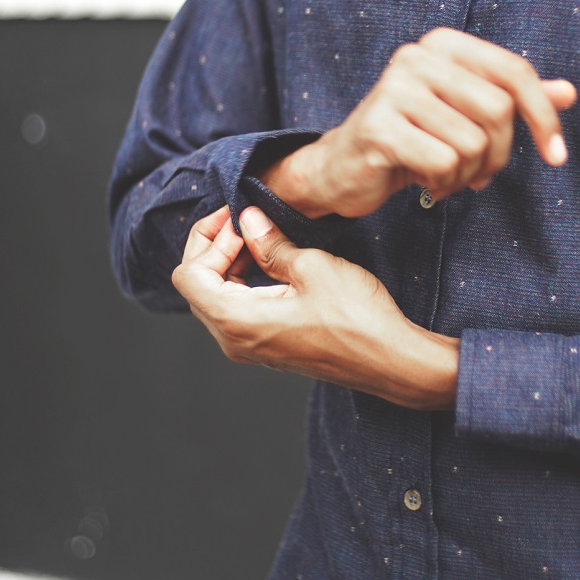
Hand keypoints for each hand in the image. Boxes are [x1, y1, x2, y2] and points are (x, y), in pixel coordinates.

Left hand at [171, 206, 458, 409]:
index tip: (237, 218)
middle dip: (215, 247)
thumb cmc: (358, 319)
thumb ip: (271, 243)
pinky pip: (237, 309)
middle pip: (197, 286)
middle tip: (245, 220)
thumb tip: (248, 220)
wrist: (390, 361)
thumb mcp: (313, 267)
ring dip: (230, 263)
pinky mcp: (268, 346)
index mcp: (237, 321)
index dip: (207, 239)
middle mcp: (234, 340)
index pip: (189, 274)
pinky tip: (270, 261)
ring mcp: (251, 347)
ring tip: (260, 236)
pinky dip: (244, 280)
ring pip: (217, 297)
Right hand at [263, 27, 576, 218]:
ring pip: (473, 142)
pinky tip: (424, 182)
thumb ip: (515, 99)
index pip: (514, 71)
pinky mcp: (378, 126)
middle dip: (500, 155)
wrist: (345, 167)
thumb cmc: (414, 137)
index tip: (557, 155)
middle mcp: (417, 56)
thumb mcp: (466, 114)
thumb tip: (569, 92)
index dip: (544, 116)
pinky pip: (444, 163)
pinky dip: (443, 184)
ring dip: (468, 175)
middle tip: (479, 174)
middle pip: (499, 109)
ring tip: (445, 176)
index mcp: (443, 44)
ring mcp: (394, 89)